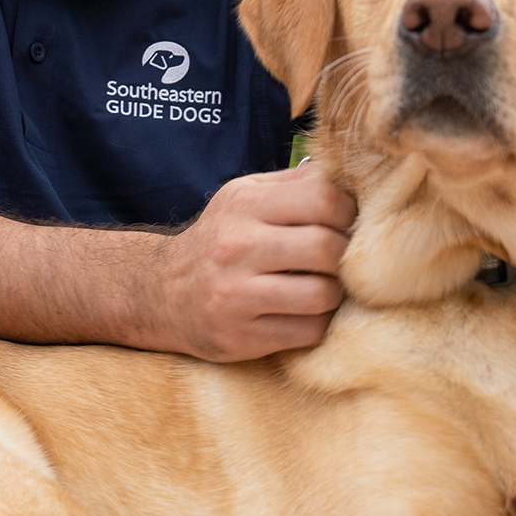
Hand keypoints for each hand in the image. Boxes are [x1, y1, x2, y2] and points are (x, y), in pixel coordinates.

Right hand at [138, 164, 354, 360]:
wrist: (161, 292)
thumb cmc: (220, 240)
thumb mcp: (245, 197)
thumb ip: (296, 184)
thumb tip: (354, 178)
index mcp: (244, 203)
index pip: (323, 199)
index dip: (348, 214)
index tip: (345, 226)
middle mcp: (236, 246)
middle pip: (326, 248)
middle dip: (345, 256)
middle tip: (338, 261)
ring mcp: (235, 295)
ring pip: (323, 295)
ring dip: (334, 294)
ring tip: (321, 288)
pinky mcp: (241, 337)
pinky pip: (308, 331)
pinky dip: (317, 322)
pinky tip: (302, 313)